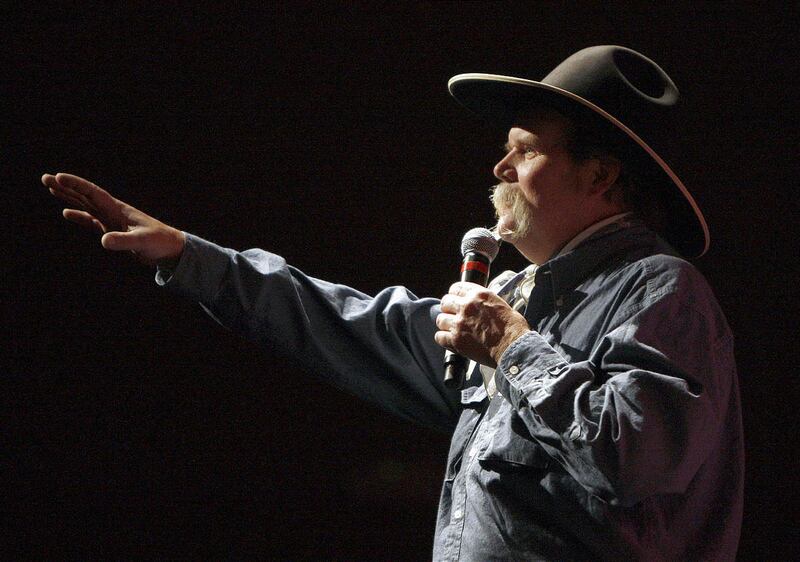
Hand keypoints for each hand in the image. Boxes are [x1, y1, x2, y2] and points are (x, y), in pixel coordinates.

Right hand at [42, 172, 184, 265]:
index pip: (93, 193)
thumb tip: (103, 240)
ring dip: (68, 197)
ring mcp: (111, 220)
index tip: (58, 177)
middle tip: (45, 178)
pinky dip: (79, 216)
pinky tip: (66, 212)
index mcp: (118, 209)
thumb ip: (123, 241)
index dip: (75, 185)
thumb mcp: (142, 241)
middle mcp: (112, 211)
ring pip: (85, 205)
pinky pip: (91, 221)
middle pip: (85, 195)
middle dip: (65, 186)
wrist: (170, 249)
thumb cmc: (159, 242)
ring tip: (51, 188)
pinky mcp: (112, 230)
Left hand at [435, 282, 530, 367]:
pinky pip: (439, 337)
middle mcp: (466, 306)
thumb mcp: (500, 304)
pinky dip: (444, 339)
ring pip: (440, 319)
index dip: (454, 294)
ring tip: (453, 329)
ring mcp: (459, 323)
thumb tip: (478, 305)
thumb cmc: (512, 328)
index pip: (456, 288)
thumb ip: (483, 302)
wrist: (513, 347)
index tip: (456, 299)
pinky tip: (451, 340)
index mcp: (478, 295)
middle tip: (454, 315)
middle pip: (445, 302)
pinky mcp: (456, 340)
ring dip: (446, 324)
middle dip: (448, 309)